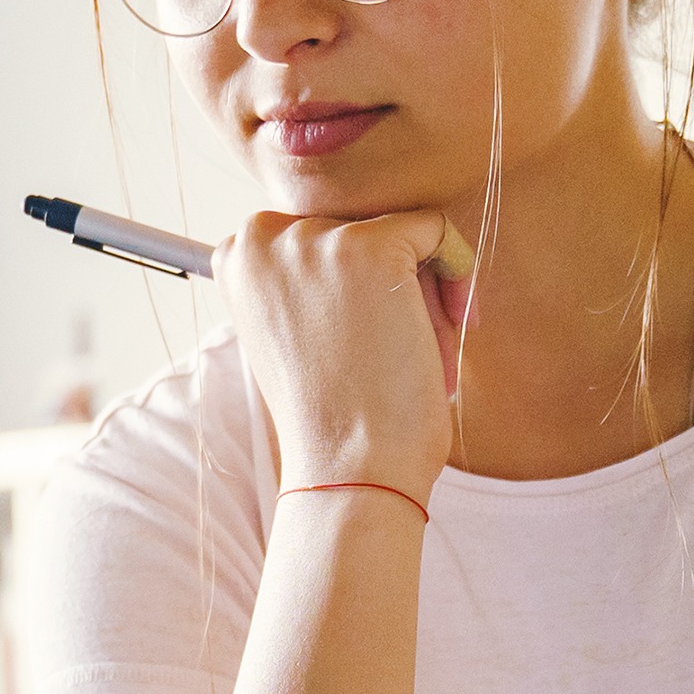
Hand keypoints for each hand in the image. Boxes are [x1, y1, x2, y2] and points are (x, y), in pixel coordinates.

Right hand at [219, 207, 462, 499]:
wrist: (348, 467)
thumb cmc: (333, 412)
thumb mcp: (294, 329)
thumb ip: (307, 276)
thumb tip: (356, 236)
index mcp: (237, 255)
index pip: (320, 233)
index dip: (351, 283)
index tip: (354, 337)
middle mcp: (263, 235)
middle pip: (360, 226)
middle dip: (388, 284)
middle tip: (384, 352)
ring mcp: (315, 238)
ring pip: (401, 231)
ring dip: (421, 286)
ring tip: (406, 350)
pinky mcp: (369, 246)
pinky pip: (437, 230)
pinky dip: (456, 272)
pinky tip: (442, 326)